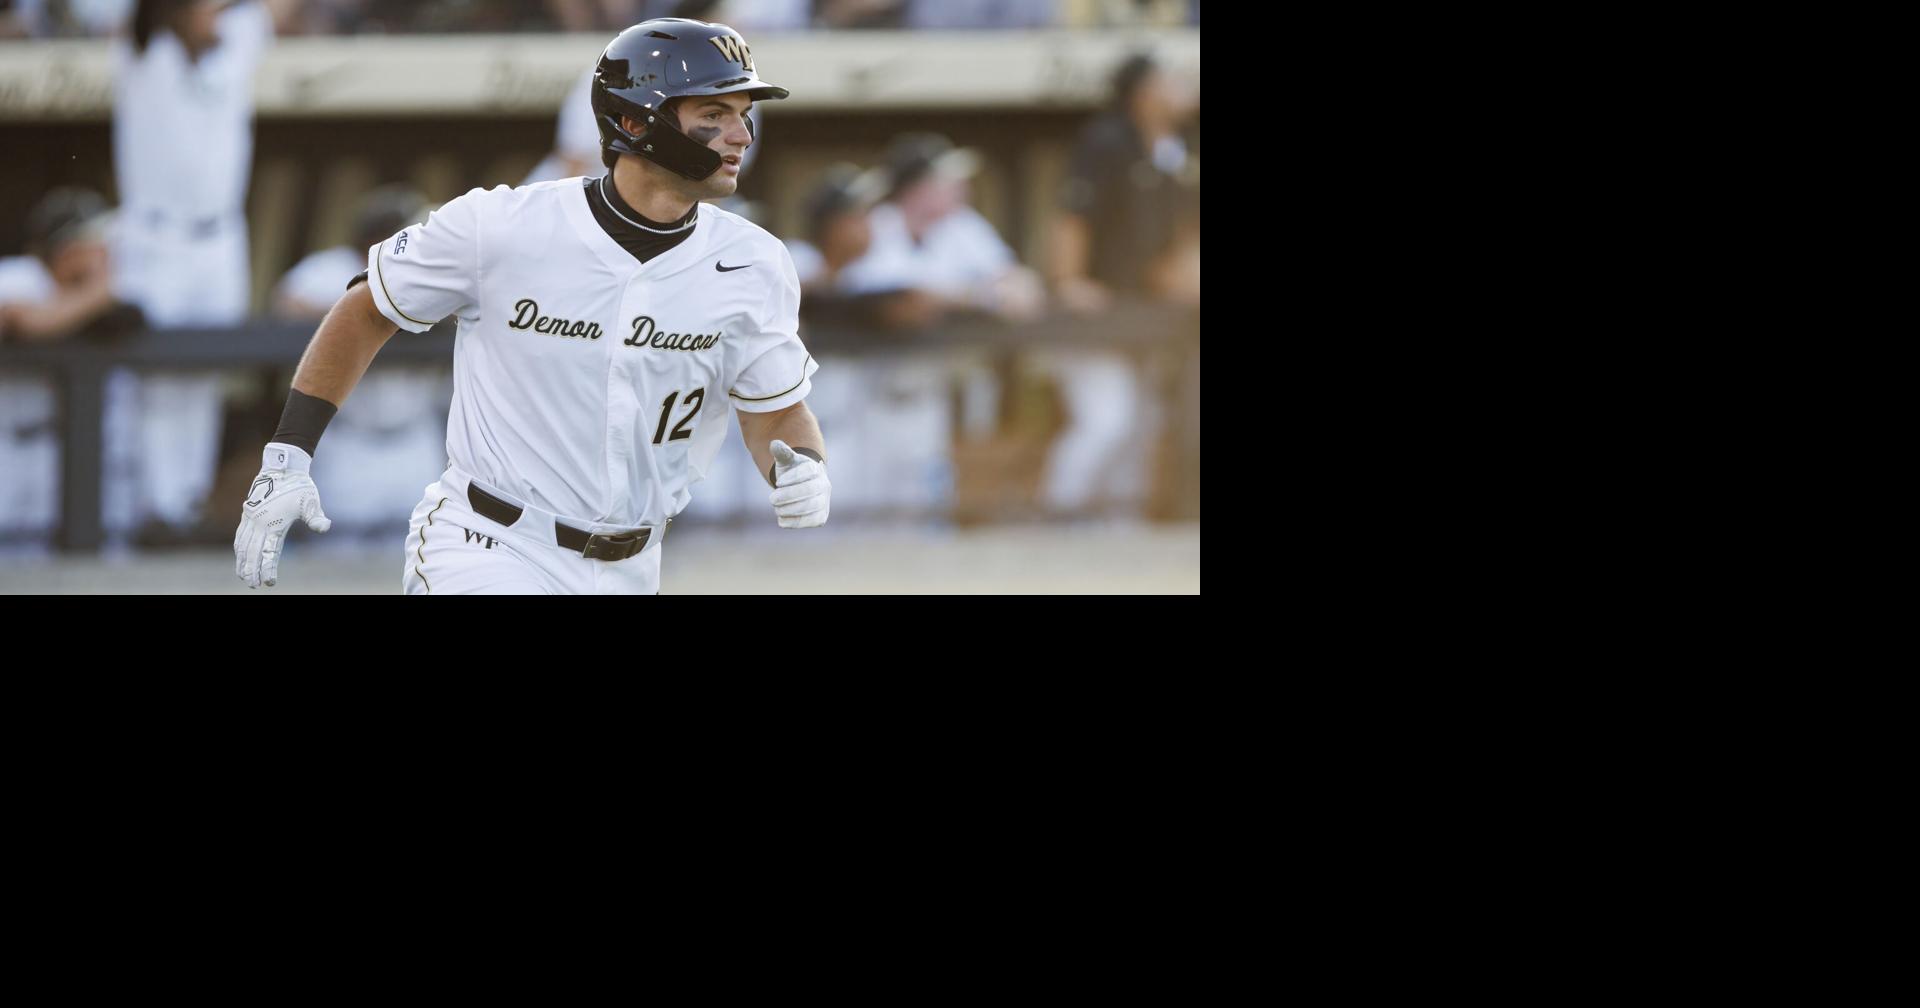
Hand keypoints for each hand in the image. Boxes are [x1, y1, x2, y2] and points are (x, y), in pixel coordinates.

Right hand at [233, 442, 330, 587]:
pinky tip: (239, 555)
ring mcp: (251, 517)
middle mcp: (259, 522)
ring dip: (242, 561)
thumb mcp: (310, 501)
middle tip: (254, 585)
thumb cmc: (299, 485)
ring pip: (243, 544)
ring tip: (243, 575)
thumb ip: (316, 517)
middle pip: (253, 552)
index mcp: (273, 523)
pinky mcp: (247, 512)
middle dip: (252, 570)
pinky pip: (239, 534)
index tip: (270, 582)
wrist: (282, 466)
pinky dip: (239, 547)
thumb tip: (325, 527)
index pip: (268, 552)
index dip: (268, 568)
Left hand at [768, 439, 829, 528]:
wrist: (804, 487)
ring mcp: (824, 502)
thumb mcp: (786, 461)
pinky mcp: (820, 518)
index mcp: (815, 469)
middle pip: (809, 490)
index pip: (808, 471)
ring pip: (810, 507)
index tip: (778, 483)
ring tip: (776, 508)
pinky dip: (794, 522)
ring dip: (789, 509)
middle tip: (772, 499)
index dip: (792, 478)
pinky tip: (781, 519)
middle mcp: (824, 485)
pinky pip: (810, 522)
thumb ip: (782, 453)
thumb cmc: (793, 472)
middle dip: (787, 495)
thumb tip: (774, 444)